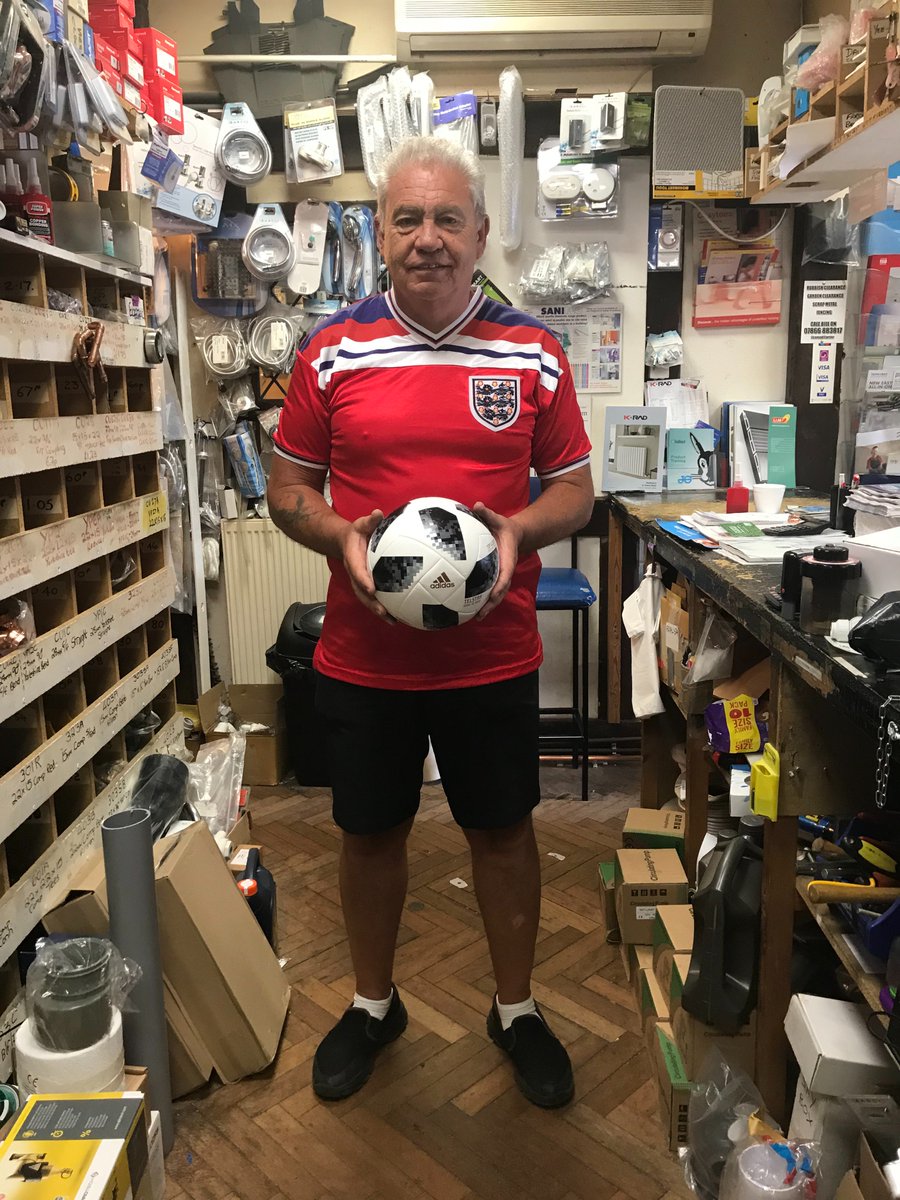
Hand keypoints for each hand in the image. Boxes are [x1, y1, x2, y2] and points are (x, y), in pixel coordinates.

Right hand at [341, 509, 396, 624]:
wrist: (345, 542)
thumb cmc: (357, 533)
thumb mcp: (361, 524)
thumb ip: (369, 521)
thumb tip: (378, 514)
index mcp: (353, 560)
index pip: (357, 572)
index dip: (363, 581)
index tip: (372, 589)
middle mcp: (356, 575)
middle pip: (362, 593)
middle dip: (372, 604)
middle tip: (383, 612)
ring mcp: (361, 583)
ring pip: (368, 600)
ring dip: (379, 611)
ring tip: (393, 621)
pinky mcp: (368, 586)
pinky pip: (375, 599)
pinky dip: (385, 609)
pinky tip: (399, 617)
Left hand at [473, 502, 521, 619]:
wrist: (514, 534)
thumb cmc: (503, 527)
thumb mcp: (498, 519)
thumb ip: (487, 514)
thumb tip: (477, 505)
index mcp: (507, 560)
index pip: (505, 575)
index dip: (500, 586)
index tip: (493, 594)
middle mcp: (504, 571)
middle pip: (500, 591)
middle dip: (491, 604)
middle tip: (480, 615)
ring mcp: (499, 576)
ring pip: (494, 594)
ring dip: (486, 606)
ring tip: (475, 618)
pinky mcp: (493, 577)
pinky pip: (487, 590)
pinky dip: (480, 599)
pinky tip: (466, 607)